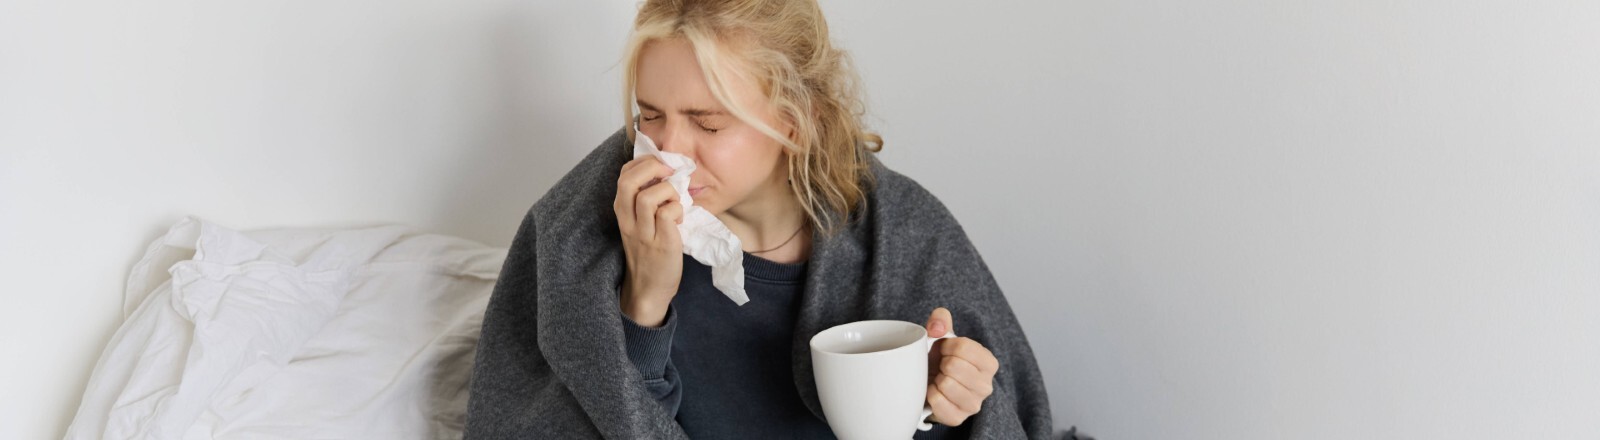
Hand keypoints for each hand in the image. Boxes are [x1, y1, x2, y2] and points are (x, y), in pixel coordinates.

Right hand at [614, 156, 685, 326]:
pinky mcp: (661, 244)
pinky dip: (678, 210)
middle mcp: (628, 221)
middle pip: (628, 181)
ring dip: (668, 191)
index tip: (661, 166)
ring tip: (676, 202)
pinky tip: (681, 219)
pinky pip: (667, 214)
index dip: (643, 162)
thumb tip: (665, 174)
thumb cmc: (649, 253)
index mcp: (622, 212)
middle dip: (652, 168)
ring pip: (648, 197)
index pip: (623, 175)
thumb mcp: (640, 224)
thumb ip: (645, 201)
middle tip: (670, 174)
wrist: (649, 289)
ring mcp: (643, 233)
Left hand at [924, 307, 998, 426]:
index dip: (946, 346)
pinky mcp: (957, 418)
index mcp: (989, 362)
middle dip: (941, 363)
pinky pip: (937, 401)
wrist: (933, 384)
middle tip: (941, 367)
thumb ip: (941, 319)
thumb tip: (937, 327)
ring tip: (939, 379)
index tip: (945, 350)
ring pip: (945, 384)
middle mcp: (986, 385)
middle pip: (953, 366)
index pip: (963, 347)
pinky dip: (930, 394)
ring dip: (936, 379)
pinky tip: (935, 392)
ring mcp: (973, 404)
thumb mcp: (943, 334)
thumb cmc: (941, 358)